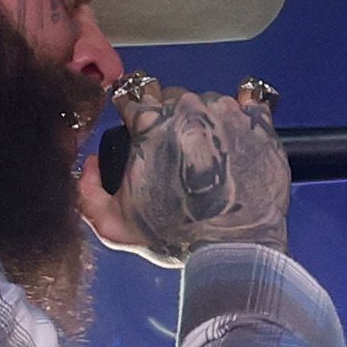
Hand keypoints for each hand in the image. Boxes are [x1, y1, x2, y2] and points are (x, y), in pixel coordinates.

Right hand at [84, 76, 291, 263]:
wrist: (234, 250)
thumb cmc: (176, 238)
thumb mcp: (114, 225)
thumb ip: (88, 192)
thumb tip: (94, 163)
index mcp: (148, 123)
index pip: (131, 97)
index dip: (134, 114)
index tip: (141, 129)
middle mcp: (186, 108)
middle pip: (170, 96)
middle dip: (170, 117)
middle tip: (177, 150)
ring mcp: (224, 110)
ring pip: (207, 99)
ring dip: (205, 118)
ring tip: (211, 154)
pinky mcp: (259, 121)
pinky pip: (251, 99)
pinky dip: (243, 112)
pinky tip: (239, 134)